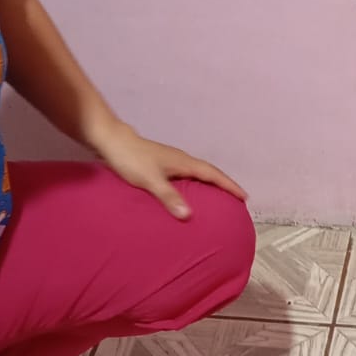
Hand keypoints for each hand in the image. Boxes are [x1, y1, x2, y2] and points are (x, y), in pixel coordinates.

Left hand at [96, 122, 246, 219]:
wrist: (111, 141)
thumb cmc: (130, 158)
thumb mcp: (150, 180)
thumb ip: (169, 197)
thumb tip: (189, 215)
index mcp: (184, 162)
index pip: (214, 175)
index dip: (230, 186)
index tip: (244, 196)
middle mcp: (181, 160)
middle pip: (209, 173)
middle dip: (224, 185)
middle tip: (235, 199)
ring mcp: (171, 161)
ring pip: (197, 174)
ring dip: (209, 185)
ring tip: (216, 200)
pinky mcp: (160, 164)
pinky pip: (185, 176)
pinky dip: (193, 185)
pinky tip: (187, 195)